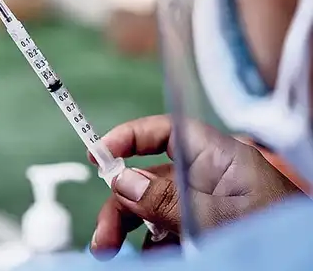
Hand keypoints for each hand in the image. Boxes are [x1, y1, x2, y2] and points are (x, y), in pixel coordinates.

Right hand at [90, 115, 301, 258]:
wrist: (302, 261)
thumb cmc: (271, 231)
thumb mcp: (216, 215)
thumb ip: (167, 198)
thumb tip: (122, 181)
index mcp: (218, 159)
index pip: (165, 132)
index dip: (129, 138)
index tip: (97, 155)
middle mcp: (209, 180)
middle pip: (149, 179)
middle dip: (120, 204)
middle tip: (104, 239)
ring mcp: (208, 208)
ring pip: (153, 210)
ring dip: (128, 229)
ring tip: (111, 252)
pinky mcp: (209, 232)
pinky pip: (169, 233)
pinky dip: (153, 246)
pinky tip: (147, 259)